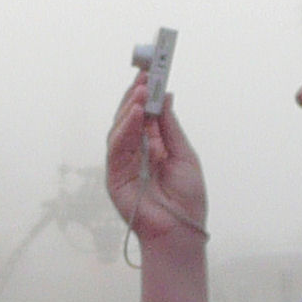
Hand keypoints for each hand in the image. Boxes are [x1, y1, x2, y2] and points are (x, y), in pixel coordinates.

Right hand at [105, 77, 209, 253]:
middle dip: (136, 95)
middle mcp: (135, 153)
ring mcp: (123, 164)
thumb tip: (166, 96)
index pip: (144, 115)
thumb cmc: (186, 198)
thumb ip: (170, 127)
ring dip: (129, 108)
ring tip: (142, 91)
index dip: (146, 93)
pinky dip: (124, 129)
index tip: (152, 71)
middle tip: (145, 75)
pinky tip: (134, 115)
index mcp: (152, 147)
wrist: (181, 230)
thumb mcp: (184, 154)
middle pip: (129, 118)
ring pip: (119, 129)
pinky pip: (116, 148)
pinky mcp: (114, 177)